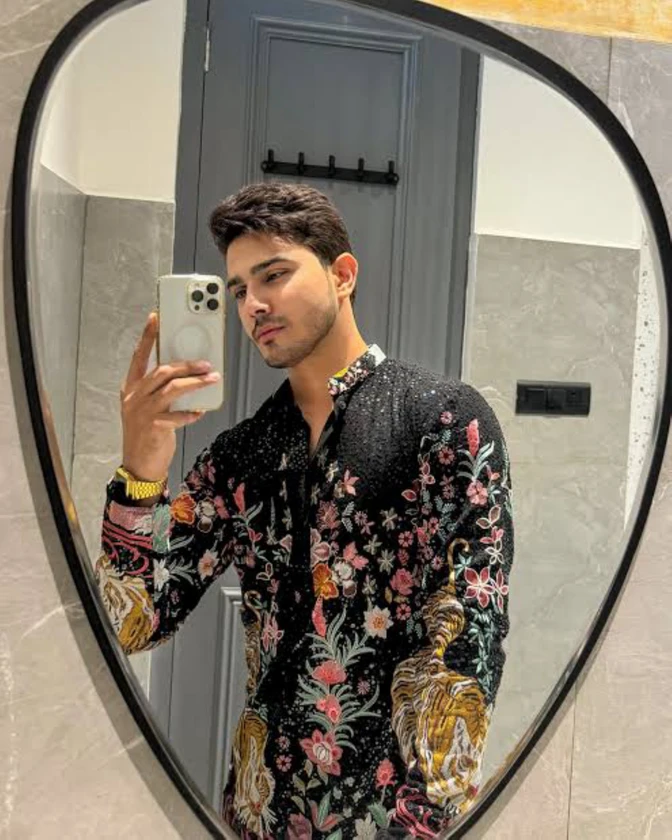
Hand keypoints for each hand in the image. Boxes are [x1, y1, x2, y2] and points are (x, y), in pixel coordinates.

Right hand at [120, 312, 219, 481]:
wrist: (139, 466)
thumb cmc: (146, 434)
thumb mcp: (147, 408)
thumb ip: (160, 391)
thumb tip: (187, 375)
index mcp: (130, 388)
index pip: (139, 357)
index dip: (147, 336)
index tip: (156, 317)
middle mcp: (134, 397)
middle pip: (162, 371)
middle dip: (187, 364)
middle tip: (206, 363)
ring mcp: (142, 411)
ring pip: (172, 388)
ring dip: (195, 382)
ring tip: (212, 378)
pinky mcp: (154, 426)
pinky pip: (178, 414)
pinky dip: (192, 412)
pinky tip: (200, 412)